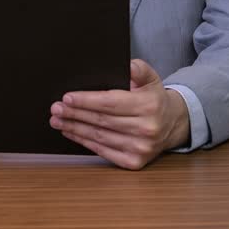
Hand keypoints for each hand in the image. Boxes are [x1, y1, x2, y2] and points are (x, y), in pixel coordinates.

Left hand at [49, 59, 190, 169]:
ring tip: (58, 120)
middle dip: (75, 114)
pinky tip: (71, 132)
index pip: (111, 103)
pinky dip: (84, 141)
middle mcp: (146, 129)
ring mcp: (140, 148)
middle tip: (56, 108)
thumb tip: (126, 65)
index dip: (87, 101)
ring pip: (99, 137)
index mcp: (149, 105)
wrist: (172, 124)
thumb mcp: (151, 78)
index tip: (67, 98)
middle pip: (102, 120)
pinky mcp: (134, 162)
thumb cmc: (154, 98)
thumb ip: (138, 69)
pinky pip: (103, 151)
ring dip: (75, 128)